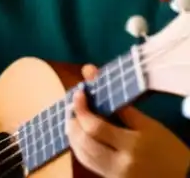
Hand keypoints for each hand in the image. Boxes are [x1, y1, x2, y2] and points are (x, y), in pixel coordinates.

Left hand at [68, 64, 189, 176]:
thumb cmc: (169, 149)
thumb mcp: (150, 126)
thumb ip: (120, 105)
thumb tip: (92, 74)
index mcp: (132, 146)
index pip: (94, 127)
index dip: (81, 108)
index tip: (79, 93)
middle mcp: (119, 164)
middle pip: (83, 141)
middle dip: (72, 121)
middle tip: (72, 106)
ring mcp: (114, 175)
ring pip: (82, 154)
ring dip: (73, 134)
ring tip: (74, 118)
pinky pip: (89, 163)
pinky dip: (81, 148)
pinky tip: (82, 136)